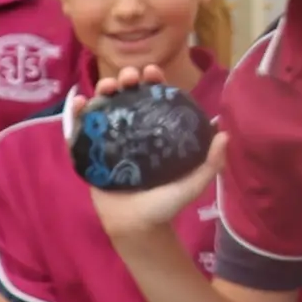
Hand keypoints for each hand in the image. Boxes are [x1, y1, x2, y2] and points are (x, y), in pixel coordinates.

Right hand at [68, 70, 227, 241]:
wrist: (137, 228)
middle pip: (127, 96)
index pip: (154, 98)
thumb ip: (210, 162)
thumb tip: (225, 134)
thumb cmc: (165, 205)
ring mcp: (109, 141)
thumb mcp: (192, 184)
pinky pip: (80, 131)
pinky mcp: (90, 153)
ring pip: (103, 106)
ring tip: (107, 86)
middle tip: (129, 78)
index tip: (154, 72)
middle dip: (126, 79)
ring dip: (103, 89)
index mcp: (155, 132)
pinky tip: (79, 102)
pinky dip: (76, 113)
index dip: (154, 81)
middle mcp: (132, 131)